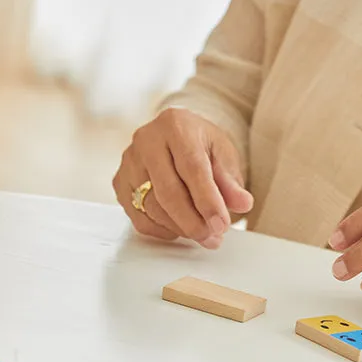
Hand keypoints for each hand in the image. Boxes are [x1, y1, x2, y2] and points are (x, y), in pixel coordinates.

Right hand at [113, 108, 252, 246]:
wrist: (176, 134)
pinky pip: (139, 217)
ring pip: (152, 207)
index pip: (191, 167)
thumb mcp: (222, 153)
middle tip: (213, 238)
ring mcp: (128, 161)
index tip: (221, 224)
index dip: (207, 200)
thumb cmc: (200, 143)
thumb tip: (242, 204)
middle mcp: (146, 139)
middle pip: (168, 191)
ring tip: (203, 234)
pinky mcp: (119, 181)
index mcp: (175, 124)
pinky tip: (180, 228)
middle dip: (193, 221)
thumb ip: (231, 180)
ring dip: (180, 228)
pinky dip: (162, 230)